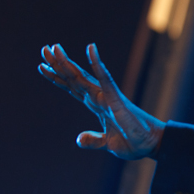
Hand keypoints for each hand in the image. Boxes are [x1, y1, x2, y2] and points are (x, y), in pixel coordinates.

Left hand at [39, 43, 165, 159]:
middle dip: (58, 64)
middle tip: (44, 49)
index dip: (58, 78)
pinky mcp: (117, 99)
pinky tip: (91, 49)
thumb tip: (78, 140)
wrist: (150, 145)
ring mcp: (107, 97)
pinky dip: (97, 65)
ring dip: (67, 62)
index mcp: (97, 106)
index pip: (73, 89)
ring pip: (83, 77)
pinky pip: (105, 79)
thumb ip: (93, 140)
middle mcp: (100, 98)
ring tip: (54, 48)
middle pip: (74, 78)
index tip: (42, 66)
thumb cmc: (134, 142)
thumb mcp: (107, 143)